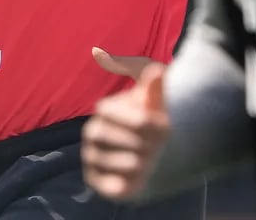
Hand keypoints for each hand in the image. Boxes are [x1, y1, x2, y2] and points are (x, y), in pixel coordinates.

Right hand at [81, 49, 169, 198]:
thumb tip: (158, 70)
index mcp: (103, 111)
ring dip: (134, 163)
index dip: (139, 119)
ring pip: (108, 160)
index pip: (111, 111)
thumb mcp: (156, 107)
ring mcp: (92, 156)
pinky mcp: (95, 180)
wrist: (153, 157)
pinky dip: (117, 185)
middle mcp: (92, 132)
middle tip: (156, 147)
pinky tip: (132, 183)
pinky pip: (103, 183)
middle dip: (137, 141)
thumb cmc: (152, 126)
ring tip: (148, 162)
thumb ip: (155, 90)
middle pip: (106, 135)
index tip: (163, 125)